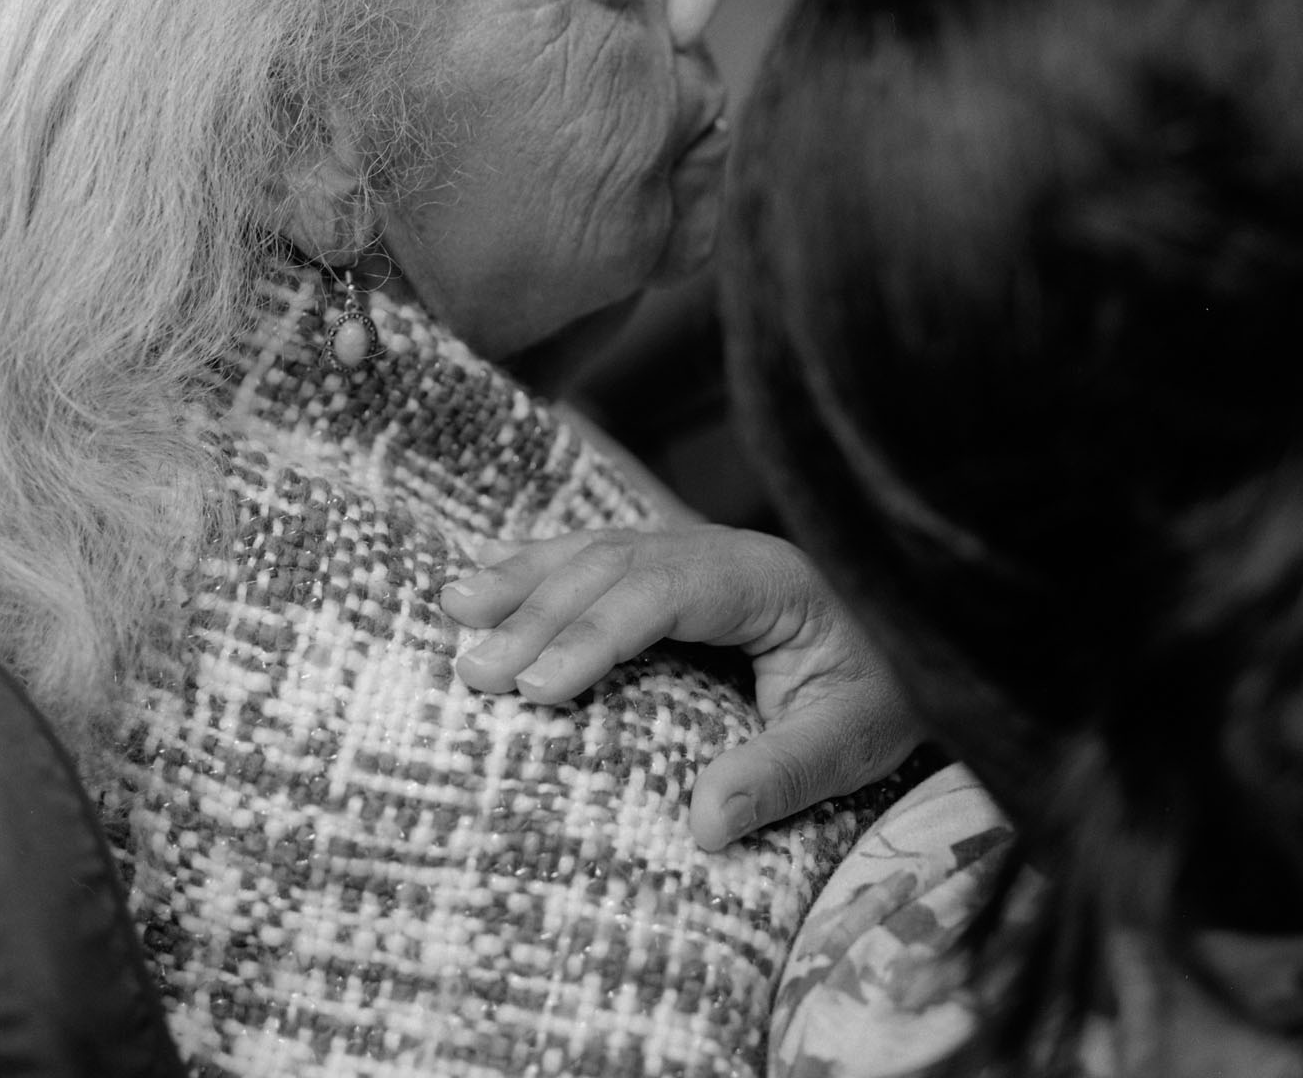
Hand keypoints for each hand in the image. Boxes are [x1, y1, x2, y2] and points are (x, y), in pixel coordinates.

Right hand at [441, 525, 923, 848]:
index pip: (665, 592)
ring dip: (523, 580)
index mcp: (765, 578)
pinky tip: (485, 570)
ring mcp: (693, 547)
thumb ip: (783, 774)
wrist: (917, 629)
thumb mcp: (856, 739)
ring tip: (454, 608)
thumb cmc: (887, 688)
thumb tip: (702, 825)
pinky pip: (596, 554)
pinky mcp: (674, 563)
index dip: (596, 634)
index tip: (538, 688)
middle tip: (473, 672)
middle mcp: (720, 548)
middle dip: (539, 614)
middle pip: (615, 567)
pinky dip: (537, 565)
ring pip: (595, 550)